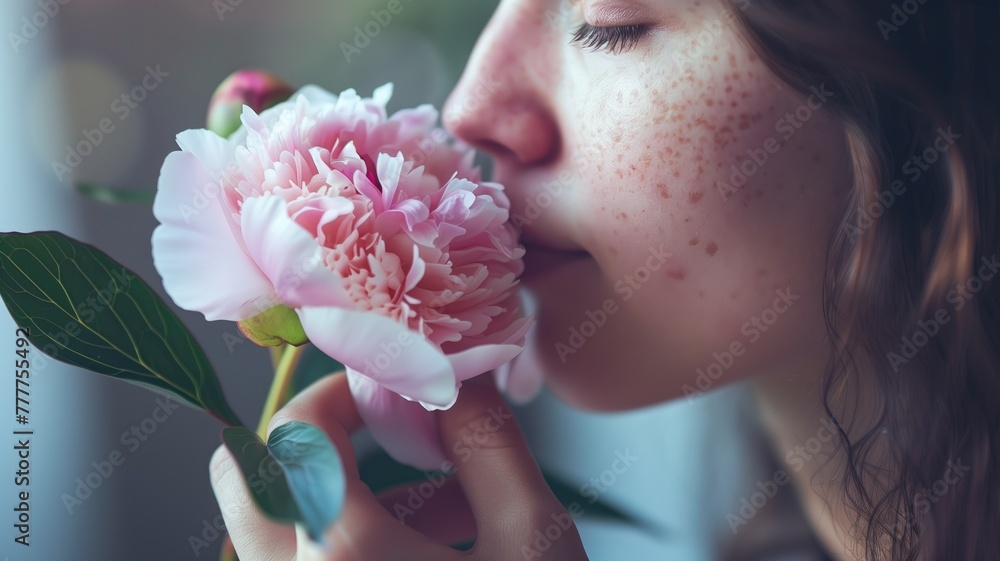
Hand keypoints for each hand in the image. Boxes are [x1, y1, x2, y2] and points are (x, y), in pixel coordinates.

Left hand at [210, 372, 589, 560]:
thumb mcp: (531, 539)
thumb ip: (492, 444)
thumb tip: (463, 378)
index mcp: (344, 556)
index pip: (298, 430)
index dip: (343, 386)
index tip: (390, 380)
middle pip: (249, 476)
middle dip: (313, 436)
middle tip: (379, 427)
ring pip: (280, 526)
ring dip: (348, 491)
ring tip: (451, 503)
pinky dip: (353, 542)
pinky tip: (442, 548)